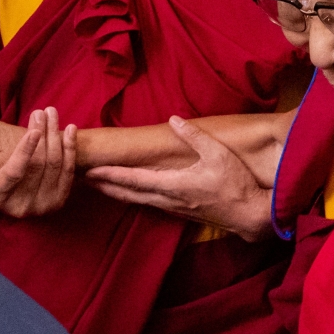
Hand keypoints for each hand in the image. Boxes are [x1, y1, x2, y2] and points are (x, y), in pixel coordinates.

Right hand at [0, 108, 76, 217]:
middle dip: (43, 134)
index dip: (25, 151)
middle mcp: (21, 206)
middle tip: (44, 111)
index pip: (14, 172)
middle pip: (39, 164)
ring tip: (53, 112)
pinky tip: (71, 128)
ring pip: (55, 164)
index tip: (34, 130)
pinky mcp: (58, 200)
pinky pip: (68, 170)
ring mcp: (42, 205)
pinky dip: (70, 147)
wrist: (8, 189)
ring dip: (56, 134)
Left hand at [86, 116, 271, 241]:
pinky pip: (151, 204)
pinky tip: (134, 196)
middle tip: (84, 180)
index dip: (110, 174)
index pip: (133, 179)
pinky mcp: (183, 212)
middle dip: (106, 186)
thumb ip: (194, 136)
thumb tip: (173, 119)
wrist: (250, 215)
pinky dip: (135, 198)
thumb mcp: (217, 153)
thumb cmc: (235, 183)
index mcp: (174, 183)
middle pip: (129, 193)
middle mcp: (169, 199)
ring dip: (118, 194)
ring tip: (102, 187)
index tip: (90, 171)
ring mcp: (175, 208)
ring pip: (139, 201)